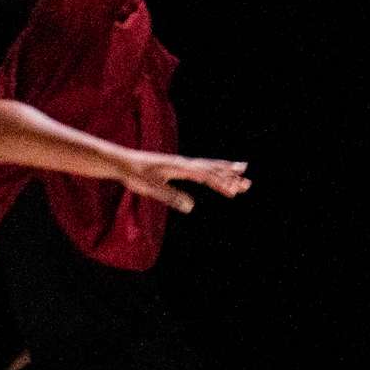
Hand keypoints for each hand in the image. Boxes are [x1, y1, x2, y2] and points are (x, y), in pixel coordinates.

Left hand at [116, 149, 250, 212]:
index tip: (233, 192)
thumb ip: (170, 197)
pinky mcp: (176, 166)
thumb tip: (190, 207)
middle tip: (247, 184)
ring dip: (225, 170)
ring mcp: (181, 163)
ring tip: (243, 170)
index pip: (206, 176)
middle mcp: (183, 163)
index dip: (220, 184)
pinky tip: (216, 174)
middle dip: (230, 177)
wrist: (122, 162)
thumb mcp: (151, 188)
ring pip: (208, 166)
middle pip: (212, 169)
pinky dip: (212, 169)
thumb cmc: (135, 175)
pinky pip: (199, 168)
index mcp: (180, 168)